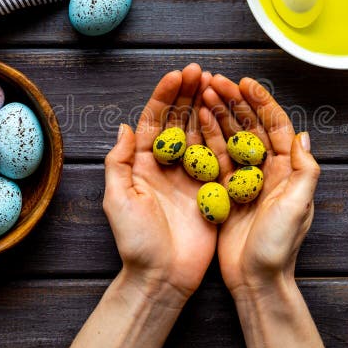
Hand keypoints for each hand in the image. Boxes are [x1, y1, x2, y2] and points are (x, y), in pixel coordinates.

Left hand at [103, 63, 215, 302]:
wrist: (162, 277)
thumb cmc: (135, 241)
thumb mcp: (117, 199)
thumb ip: (118, 162)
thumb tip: (124, 126)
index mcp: (142, 163)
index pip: (154, 121)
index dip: (165, 96)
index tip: (177, 75)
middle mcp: (167, 165)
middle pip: (178, 121)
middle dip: (188, 94)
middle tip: (200, 70)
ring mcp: (191, 176)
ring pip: (200, 133)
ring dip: (207, 108)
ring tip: (216, 83)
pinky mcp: (211, 190)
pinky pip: (219, 157)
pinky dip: (224, 136)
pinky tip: (230, 117)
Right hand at [199, 75, 320, 294]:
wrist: (256, 280)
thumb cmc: (280, 245)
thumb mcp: (298, 206)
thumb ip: (305, 170)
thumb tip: (303, 134)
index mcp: (288, 170)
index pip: (276, 126)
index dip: (261, 102)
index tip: (244, 83)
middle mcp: (268, 170)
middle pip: (251, 126)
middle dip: (234, 101)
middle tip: (215, 81)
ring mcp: (246, 179)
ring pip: (231, 137)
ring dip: (218, 114)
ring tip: (202, 93)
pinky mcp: (226, 191)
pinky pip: (215, 158)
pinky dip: (206, 138)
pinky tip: (195, 121)